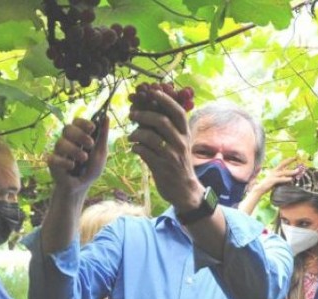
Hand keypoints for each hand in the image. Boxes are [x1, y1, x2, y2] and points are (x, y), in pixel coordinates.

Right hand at [47, 117, 108, 193]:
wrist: (81, 187)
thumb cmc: (90, 169)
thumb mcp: (101, 153)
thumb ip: (103, 136)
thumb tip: (107, 116)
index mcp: (78, 136)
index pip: (76, 122)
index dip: (83, 122)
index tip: (92, 128)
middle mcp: (67, 141)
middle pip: (67, 128)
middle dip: (80, 135)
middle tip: (90, 144)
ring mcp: (58, 151)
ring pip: (61, 142)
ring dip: (75, 150)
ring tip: (84, 159)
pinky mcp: (52, 163)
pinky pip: (54, 158)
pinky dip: (65, 162)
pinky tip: (72, 166)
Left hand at [128, 91, 202, 210]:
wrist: (184, 189)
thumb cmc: (178, 162)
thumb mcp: (180, 143)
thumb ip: (170, 128)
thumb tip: (152, 109)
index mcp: (186, 133)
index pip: (178, 112)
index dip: (165, 99)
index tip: (152, 91)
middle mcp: (180, 143)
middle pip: (161, 121)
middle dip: (143, 115)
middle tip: (132, 114)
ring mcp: (171, 155)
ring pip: (150, 136)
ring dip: (136, 133)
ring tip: (131, 135)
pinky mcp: (161, 167)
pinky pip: (144, 152)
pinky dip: (135, 147)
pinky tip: (134, 148)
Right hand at [251, 158, 304, 196]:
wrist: (260, 189)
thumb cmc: (268, 184)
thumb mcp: (276, 178)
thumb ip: (282, 175)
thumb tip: (288, 171)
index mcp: (275, 170)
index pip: (282, 163)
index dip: (289, 160)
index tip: (295, 157)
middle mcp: (274, 171)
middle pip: (282, 164)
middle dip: (289, 161)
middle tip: (296, 158)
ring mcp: (273, 176)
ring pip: (283, 172)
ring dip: (291, 171)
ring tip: (297, 171)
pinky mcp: (272, 181)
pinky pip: (280, 179)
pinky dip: (285, 179)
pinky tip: (290, 179)